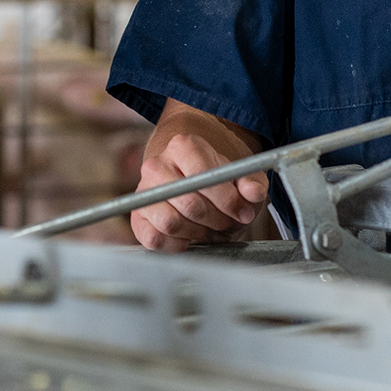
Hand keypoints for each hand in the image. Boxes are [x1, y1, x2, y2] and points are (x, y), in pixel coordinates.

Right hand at [131, 107, 268, 251]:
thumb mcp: (242, 179)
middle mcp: (156, 166)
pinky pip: (155, 239)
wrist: (194, 189)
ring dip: (198, 233)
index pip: (201, 174)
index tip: (242, 212)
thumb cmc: (220, 185)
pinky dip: (178, 244)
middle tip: (227, 223)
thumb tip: (252, 192)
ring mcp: (144, 193)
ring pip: (171, 223)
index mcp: (183, 146)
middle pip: (189, 203)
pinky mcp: (138, 219)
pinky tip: (191, 237)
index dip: (226, 199)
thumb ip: (252, 184)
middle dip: (216, 220)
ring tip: (210, 229)